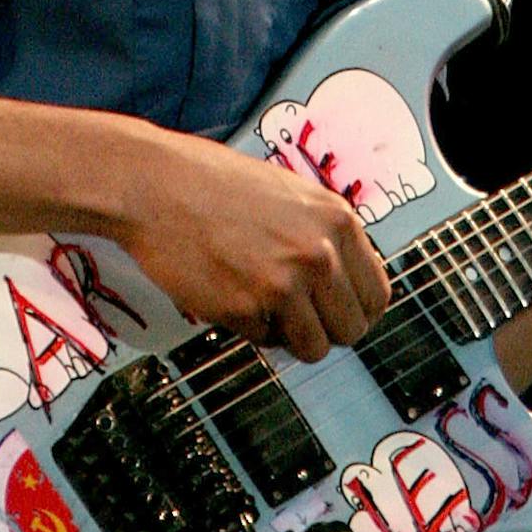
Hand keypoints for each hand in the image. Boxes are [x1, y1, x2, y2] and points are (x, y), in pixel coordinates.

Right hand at [114, 129, 391, 363]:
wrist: (155, 184)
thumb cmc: (213, 183)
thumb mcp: (291, 195)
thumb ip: (324, 236)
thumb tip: (345, 285)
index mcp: (337, 221)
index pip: (376, 294)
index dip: (356, 310)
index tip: (337, 313)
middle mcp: (319, 254)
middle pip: (352, 329)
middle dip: (326, 330)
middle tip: (298, 318)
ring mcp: (283, 284)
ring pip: (314, 348)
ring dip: (290, 337)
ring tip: (262, 304)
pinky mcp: (245, 309)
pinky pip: (264, 342)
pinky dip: (249, 327)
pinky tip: (229, 291)